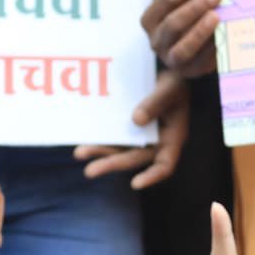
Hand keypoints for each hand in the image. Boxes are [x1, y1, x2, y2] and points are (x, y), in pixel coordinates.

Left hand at [74, 70, 190, 188]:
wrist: (164, 70)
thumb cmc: (175, 80)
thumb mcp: (170, 88)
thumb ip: (156, 102)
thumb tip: (136, 120)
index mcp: (172, 138)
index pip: (164, 165)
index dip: (152, 177)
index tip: (135, 184)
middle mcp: (155, 142)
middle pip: (133, 159)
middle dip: (112, 164)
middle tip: (90, 171)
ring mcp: (138, 135)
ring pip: (119, 149)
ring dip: (100, 152)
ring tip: (79, 153)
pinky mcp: (126, 127)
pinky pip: (112, 136)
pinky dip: (99, 138)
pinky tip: (83, 139)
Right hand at [141, 0, 219, 77]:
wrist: (196, 52)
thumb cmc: (191, 17)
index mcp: (151, 18)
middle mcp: (156, 40)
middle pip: (173, 22)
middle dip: (196, 6)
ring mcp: (170, 59)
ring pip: (183, 45)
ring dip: (201, 30)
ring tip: (218, 14)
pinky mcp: (188, 72)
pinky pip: (199, 61)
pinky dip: (212, 47)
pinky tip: (225, 34)